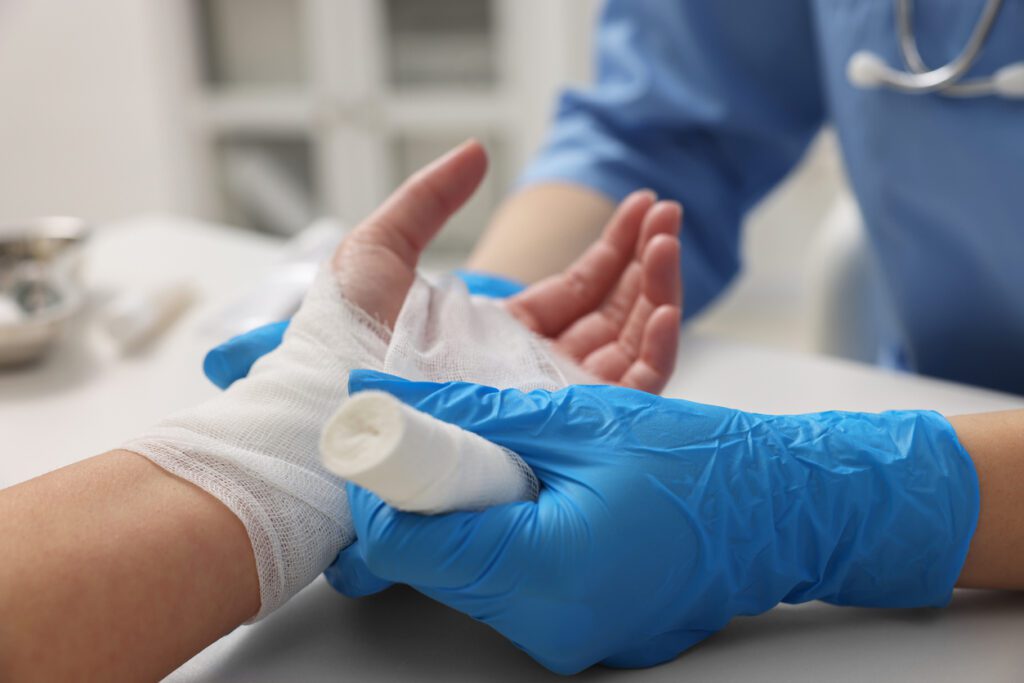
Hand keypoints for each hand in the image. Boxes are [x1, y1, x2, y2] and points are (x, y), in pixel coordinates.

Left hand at [204, 143, 681, 393]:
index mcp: (504, 333)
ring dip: (658, 291)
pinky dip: (656, 351)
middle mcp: (535, 369)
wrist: (332, 401)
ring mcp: (551, 400)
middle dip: (646, 260)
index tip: (643, 205)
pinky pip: (627, 392)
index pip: (577, 290)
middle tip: (668, 212)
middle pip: (611, 314)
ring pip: (628, 346)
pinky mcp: (561, 427)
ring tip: (670, 238)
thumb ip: (428, 199)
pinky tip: (665, 304)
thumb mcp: (380, 249)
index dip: (614, 246)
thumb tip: (476, 151)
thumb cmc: (342, 335)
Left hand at [338, 370, 978, 673]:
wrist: (780, 511)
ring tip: (504, 459)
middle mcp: (544, 623)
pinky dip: (500, 534)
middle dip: (421, 493)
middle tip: (444, 435)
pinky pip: (504, 585)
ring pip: (462, 572)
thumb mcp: (578, 418)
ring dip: (463, 511)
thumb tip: (385, 390)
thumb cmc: (702, 465)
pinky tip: (534, 494)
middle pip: (429, 560)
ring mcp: (560, 637)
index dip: (379, 484)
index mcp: (542, 569)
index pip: (404, 544)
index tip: (383, 436)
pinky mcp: (571, 631)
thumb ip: (468, 408)